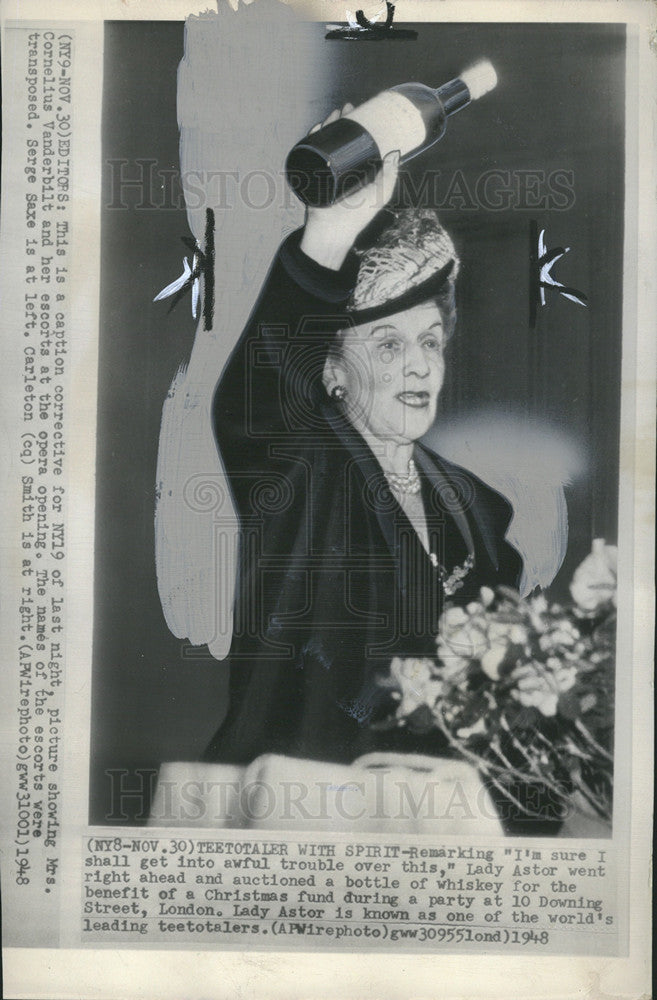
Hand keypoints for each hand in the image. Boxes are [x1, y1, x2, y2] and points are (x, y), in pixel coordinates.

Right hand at [300, 103, 399, 270]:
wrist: (334, 231)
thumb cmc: (358, 217)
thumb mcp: (381, 194)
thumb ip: (391, 176)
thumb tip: (396, 153)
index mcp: (356, 170)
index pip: (356, 142)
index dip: (358, 127)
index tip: (361, 113)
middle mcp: (340, 168)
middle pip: (339, 138)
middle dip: (341, 121)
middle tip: (347, 109)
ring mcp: (325, 171)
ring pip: (325, 142)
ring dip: (328, 126)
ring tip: (333, 116)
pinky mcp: (312, 176)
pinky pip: (310, 154)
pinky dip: (312, 140)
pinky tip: (317, 130)